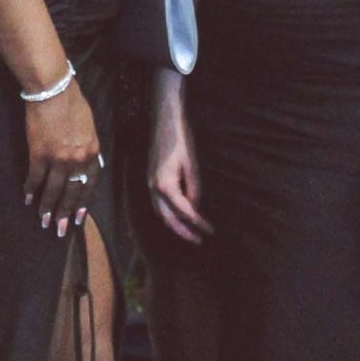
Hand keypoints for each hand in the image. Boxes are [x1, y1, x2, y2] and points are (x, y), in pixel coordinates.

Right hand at [21, 81, 100, 238]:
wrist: (53, 90)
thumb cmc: (73, 103)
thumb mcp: (89, 127)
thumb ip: (88, 148)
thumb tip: (85, 165)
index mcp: (92, 153)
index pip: (89, 185)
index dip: (83, 203)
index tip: (79, 218)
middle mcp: (77, 160)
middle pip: (72, 192)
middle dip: (66, 213)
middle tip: (61, 230)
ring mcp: (58, 159)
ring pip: (53, 190)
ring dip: (47, 208)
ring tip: (44, 221)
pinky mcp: (39, 154)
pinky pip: (35, 177)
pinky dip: (30, 189)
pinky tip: (27, 198)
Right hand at [147, 77, 210, 243]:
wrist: (164, 120)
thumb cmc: (180, 139)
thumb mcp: (192, 164)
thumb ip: (194, 188)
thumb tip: (195, 207)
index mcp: (165, 183)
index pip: (182, 210)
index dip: (196, 222)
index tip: (209, 230)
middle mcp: (154, 186)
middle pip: (167, 217)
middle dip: (183, 230)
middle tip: (199, 240)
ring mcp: (150, 183)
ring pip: (160, 212)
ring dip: (174, 225)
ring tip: (190, 233)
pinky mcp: (151, 179)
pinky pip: (158, 203)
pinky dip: (168, 214)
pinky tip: (179, 216)